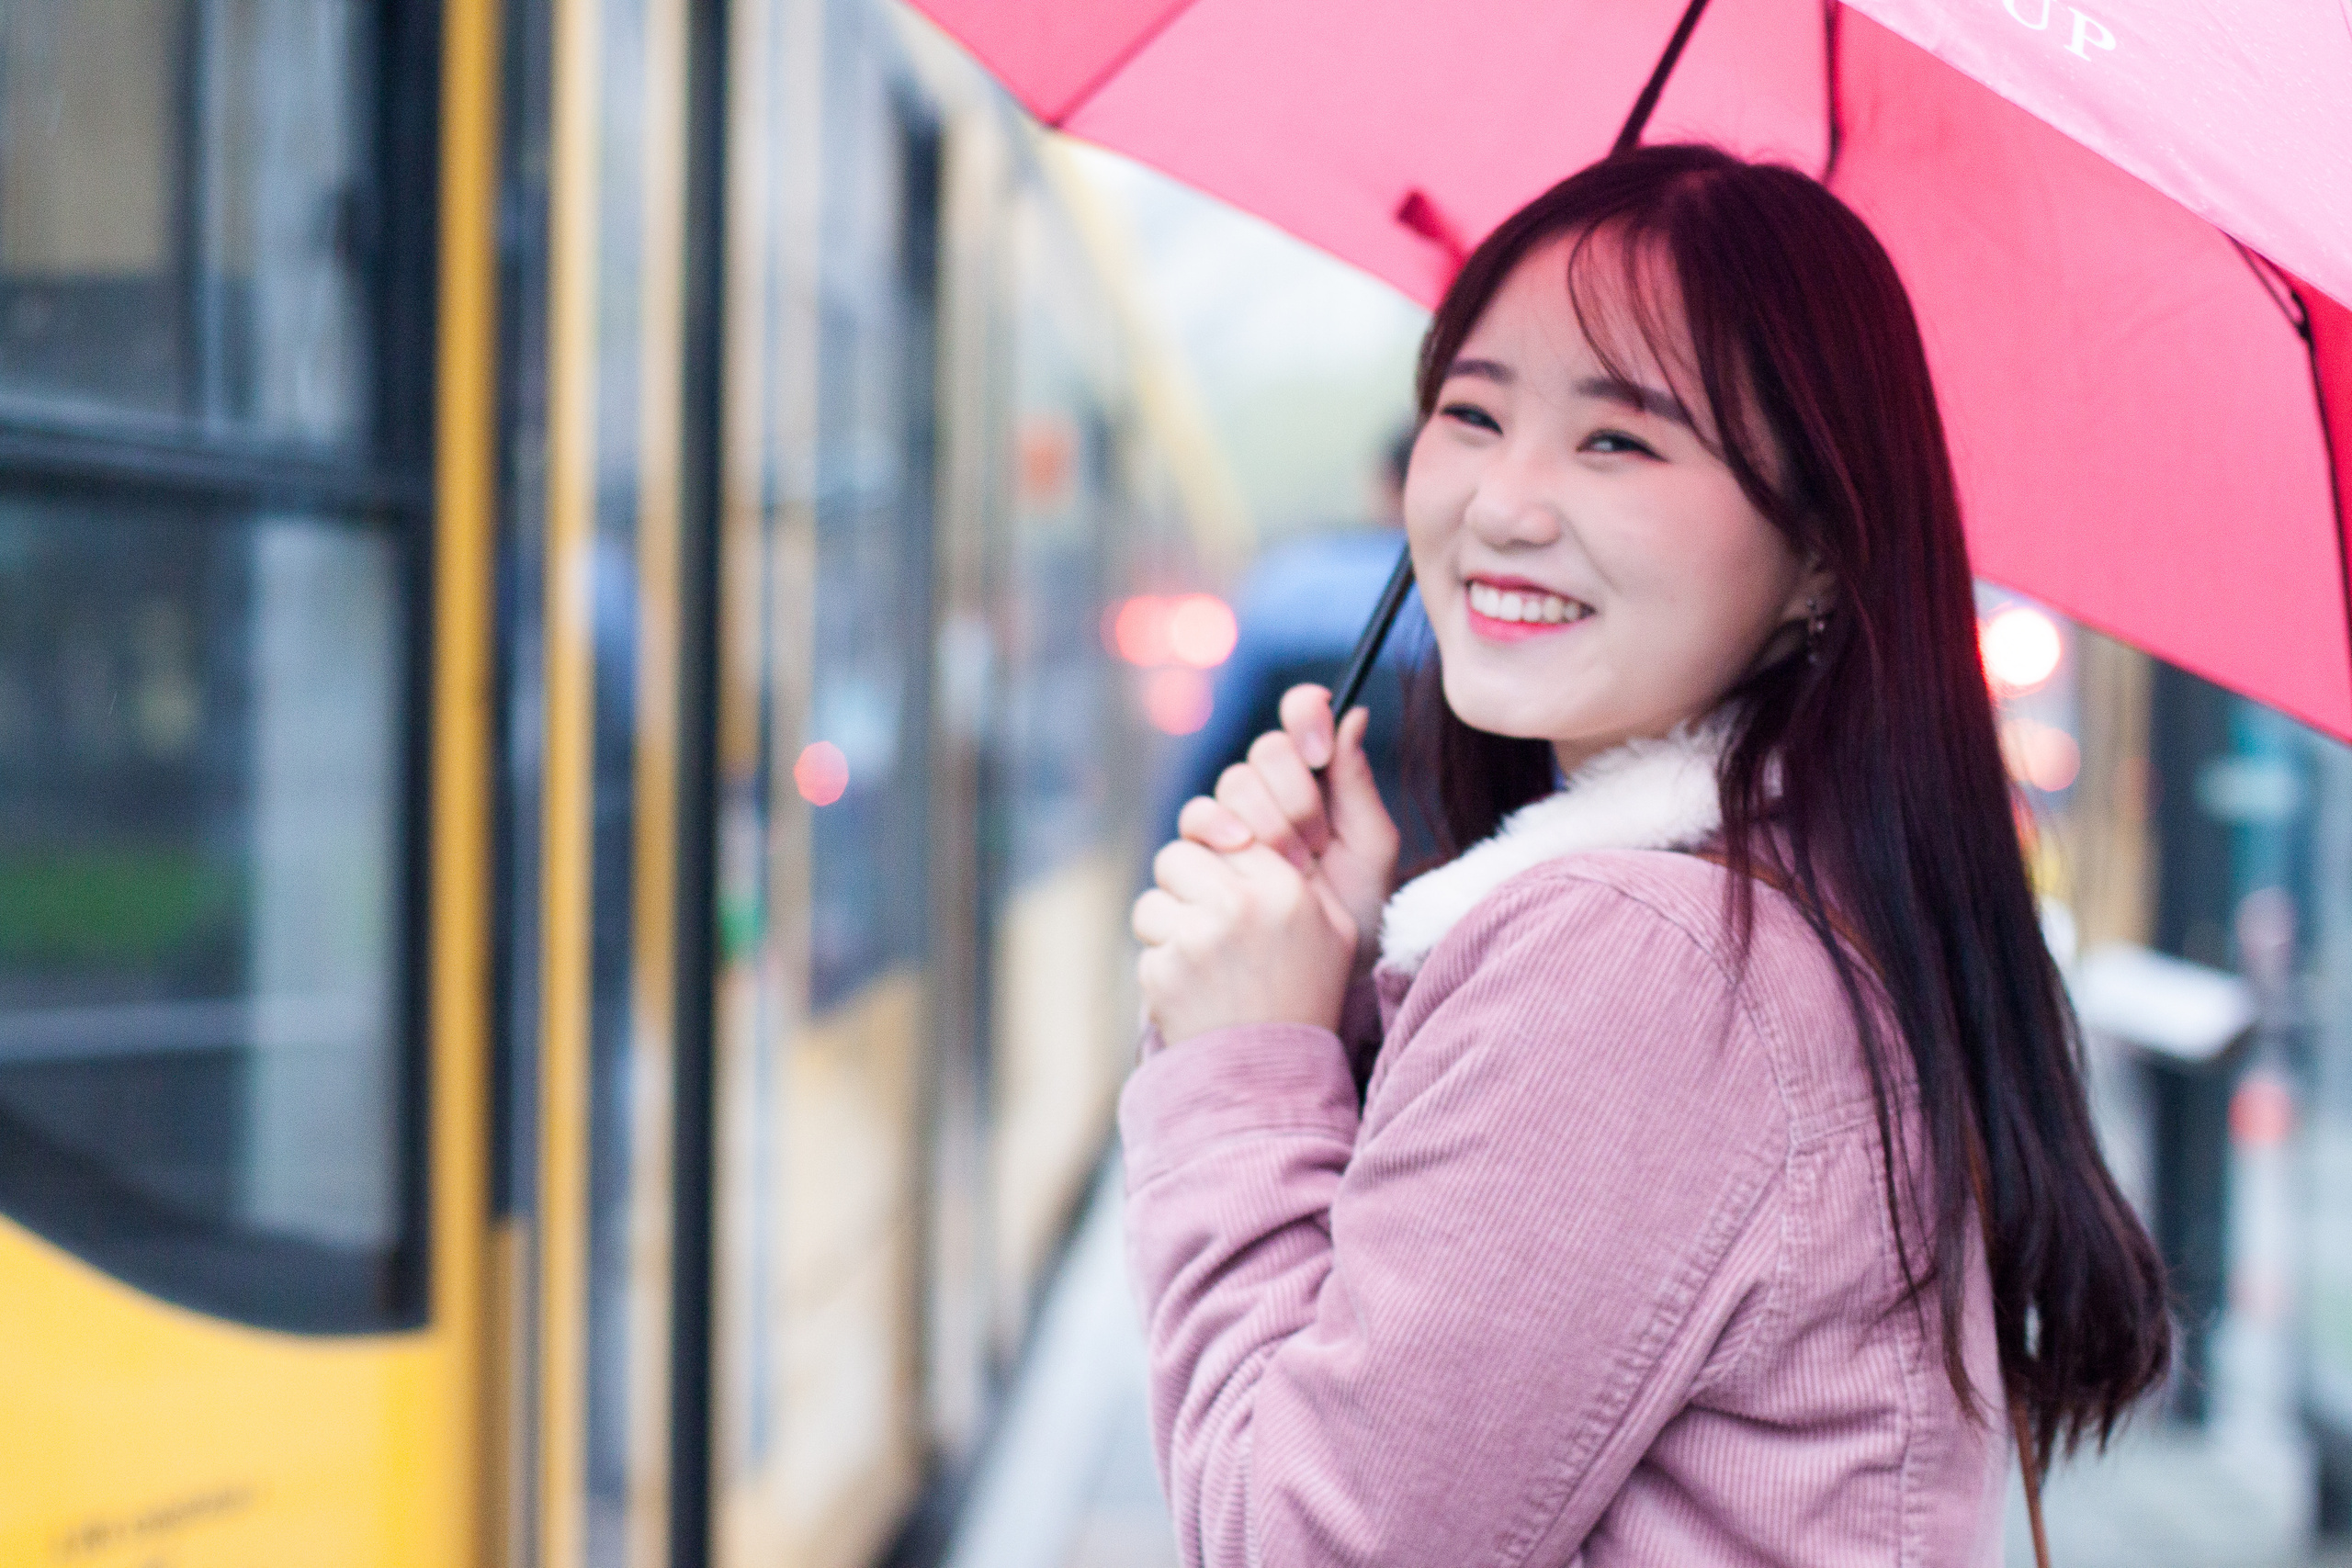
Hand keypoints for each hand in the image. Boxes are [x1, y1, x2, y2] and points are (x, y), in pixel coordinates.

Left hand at [1131, 839, 1359, 1044]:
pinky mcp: (1164, 972)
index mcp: (1285, 887)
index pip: (1222, 833)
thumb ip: (1292, 872)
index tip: (1225, 888)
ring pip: (1151, 902)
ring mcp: (1198, 939)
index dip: (1216, 859)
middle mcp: (1240, 905)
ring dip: (1167, 930)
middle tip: (1207, 926)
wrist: (1274, 1076)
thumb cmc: (1305, 995)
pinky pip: (1146, 949)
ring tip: (1203, 966)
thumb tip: (1235, 827)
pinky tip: (1194, 995)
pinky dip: (1162, 971)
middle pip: (1175, 856)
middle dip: (1182, 887)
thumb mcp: (1331, 928)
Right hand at [1176, 685, 1399, 977]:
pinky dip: (1217, 830)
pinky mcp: (1202, 852)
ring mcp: (1233, 821)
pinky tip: (1242, 853)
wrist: (1314, 974)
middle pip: (1263, 752)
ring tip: (1293, 864)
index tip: (1319, 751)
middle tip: (1317, 841)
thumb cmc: (1355, 916)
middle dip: (1294, 794)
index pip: (1299, 713)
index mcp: (1315, 777)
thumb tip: (1355, 713)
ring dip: (1264, 819)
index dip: (1304, 715)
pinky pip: (1194, 820)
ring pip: (1230, 784)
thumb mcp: (1372, 854)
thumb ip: (1359, 786)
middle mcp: (1271, 791)